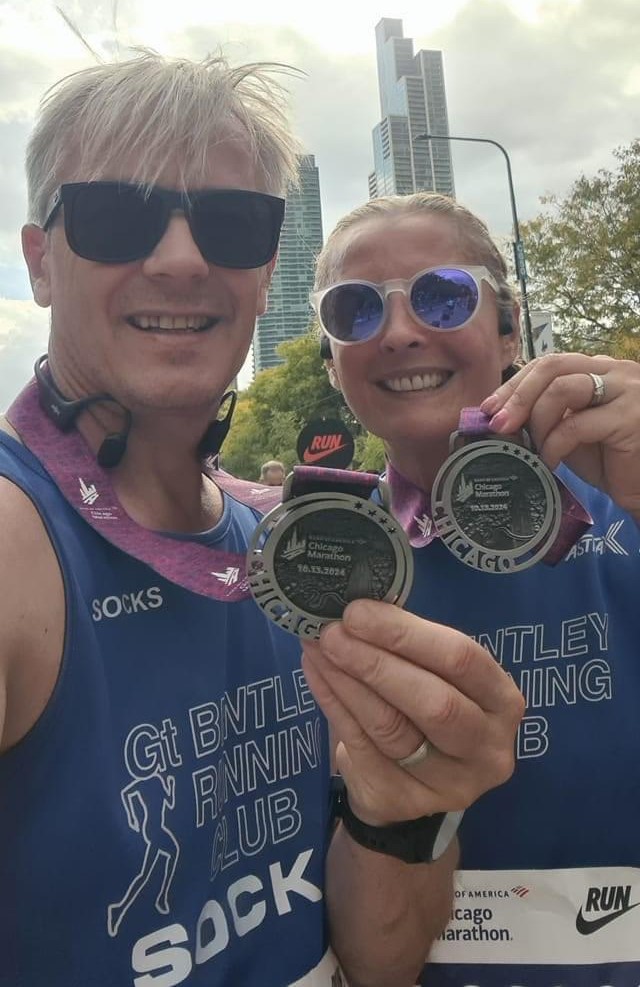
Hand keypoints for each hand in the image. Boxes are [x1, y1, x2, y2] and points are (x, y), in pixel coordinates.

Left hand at [302, 600, 524, 826]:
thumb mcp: (435, 675)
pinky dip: (332, 704)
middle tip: (333, 634)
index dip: (406, 634)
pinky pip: (361, 747)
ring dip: (347, 682)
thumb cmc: (425, 710)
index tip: (358, 612)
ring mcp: (450, 784)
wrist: (410, 786)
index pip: (461, 660)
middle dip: (376, 663)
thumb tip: (358, 609)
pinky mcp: (405, 801)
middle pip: (432, 702)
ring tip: (318, 648)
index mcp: (502, 701)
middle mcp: (488, 748)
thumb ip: (409, 646)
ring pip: (391, 728)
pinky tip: (316, 673)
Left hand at [481, 353, 639, 519]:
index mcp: (599, 368)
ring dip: (536, 420)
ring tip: (531, 446)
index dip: (515, 384)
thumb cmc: (609, 459)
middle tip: (499, 425)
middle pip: (552, 366)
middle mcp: (615, 370)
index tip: (490, 409)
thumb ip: (545, 416)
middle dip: (518, 396)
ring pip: (563, 389)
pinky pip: (575, 425)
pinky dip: (553, 445)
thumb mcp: (569, 430)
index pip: (549, 363)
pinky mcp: (630, 417)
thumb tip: (498, 416)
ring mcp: (625, 390)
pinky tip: (549, 462)